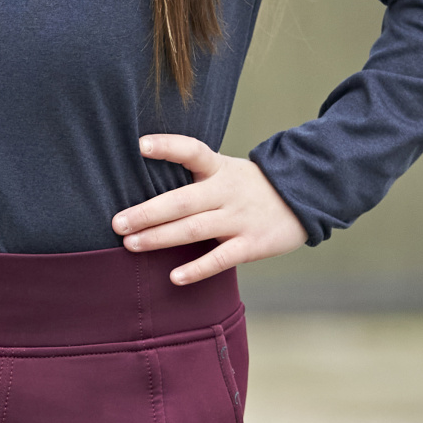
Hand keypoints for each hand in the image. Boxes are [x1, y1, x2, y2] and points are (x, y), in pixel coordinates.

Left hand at [112, 134, 307, 284]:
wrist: (304, 200)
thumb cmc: (250, 189)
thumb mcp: (227, 172)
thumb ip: (195, 177)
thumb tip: (147, 188)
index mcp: (219, 169)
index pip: (193, 151)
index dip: (168, 146)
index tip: (141, 145)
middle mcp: (226, 192)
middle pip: (182, 200)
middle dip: (147, 213)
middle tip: (117, 223)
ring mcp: (239, 219)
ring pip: (194, 229)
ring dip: (160, 238)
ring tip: (131, 245)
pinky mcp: (251, 244)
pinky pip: (220, 258)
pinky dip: (196, 269)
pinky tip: (174, 277)